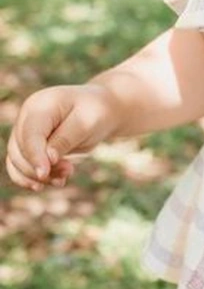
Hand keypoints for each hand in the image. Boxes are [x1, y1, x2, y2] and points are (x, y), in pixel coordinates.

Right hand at [5, 84, 120, 190]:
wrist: (102, 109)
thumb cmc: (96, 112)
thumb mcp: (87, 122)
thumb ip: (66, 139)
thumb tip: (48, 159)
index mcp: (41, 104)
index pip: (30, 134)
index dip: (35, 156)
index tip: (44, 175)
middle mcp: (27, 116)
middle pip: (19, 150)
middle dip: (40, 168)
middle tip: (69, 171)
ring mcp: (25, 130)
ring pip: (17, 160)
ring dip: (37, 176)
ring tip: (63, 179)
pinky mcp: (29, 144)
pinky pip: (19, 165)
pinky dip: (30, 178)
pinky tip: (47, 183)